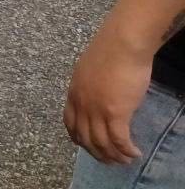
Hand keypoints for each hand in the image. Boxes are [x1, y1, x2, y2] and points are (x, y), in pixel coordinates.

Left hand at [63, 18, 151, 164]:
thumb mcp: (88, 71)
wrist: (121, 44)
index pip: (70, 123)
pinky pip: (119, 140)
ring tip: (124, 160)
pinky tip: (134, 153)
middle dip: (97, 153)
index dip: (78, 138)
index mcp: (73, 93)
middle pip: (85, 138)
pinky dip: (126, 150)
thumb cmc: (109, 52)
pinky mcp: (116, 113)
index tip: (87, 146)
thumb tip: (99, 97)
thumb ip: (90, 87)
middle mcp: (81, 104)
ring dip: (113, 156)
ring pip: (102, 143)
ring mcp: (97, 110)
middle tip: (110, 160)